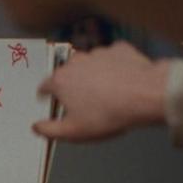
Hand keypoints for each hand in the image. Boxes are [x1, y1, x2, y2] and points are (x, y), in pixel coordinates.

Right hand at [33, 41, 169, 141]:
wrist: (145, 95)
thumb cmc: (109, 113)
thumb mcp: (72, 132)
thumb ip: (49, 130)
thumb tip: (37, 127)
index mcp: (61, 80)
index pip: (44, 86)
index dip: (45, 95)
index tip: (47, 98)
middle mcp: (77, 62)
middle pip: (68, 74)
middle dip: (72, 86)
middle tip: (82, 102)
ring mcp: (99, 53)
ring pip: (90, 65)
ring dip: (93, 76)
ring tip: (105, 94)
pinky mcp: (119, 50)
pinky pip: (112, 59)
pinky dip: (114, 68)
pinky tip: (120, 82)